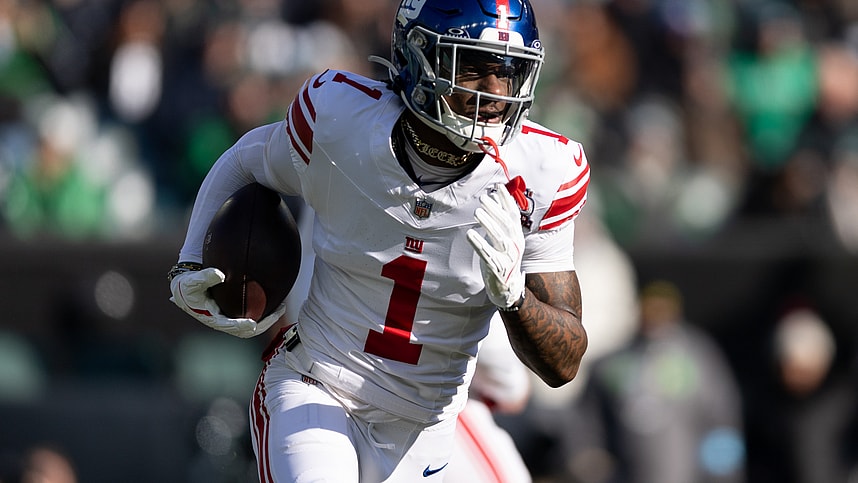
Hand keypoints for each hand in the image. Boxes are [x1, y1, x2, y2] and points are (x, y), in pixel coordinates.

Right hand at [169, 267, 284, 337]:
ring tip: (282, 307)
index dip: (241, 326)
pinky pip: (252, 314)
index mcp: (214, 319)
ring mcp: (231, 319)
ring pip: (253, 324)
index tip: (253, 324)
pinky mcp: (235, 314)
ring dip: (268, 318)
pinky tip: (275, 299)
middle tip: (279, 311)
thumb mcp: (193, 281)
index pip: (230, 326)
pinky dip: (264, 310)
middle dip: (264, 323)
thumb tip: (220, 274)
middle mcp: (225, 322)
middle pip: (248, 330)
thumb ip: (205, 277)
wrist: (186, 288)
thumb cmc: (189, 286)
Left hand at [466, 184, 525, 309]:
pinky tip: (469, 233)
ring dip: (488, 223)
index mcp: (517, 236)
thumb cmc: (503, 260)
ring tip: (477, 212)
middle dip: (495, 210)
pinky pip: (487, 253)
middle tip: (483, 198)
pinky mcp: (498, 268)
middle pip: (506, 224)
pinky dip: (479, 243)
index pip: (514, 214)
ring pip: (499, 237)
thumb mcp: (504, 239)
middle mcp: (515, 244)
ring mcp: (508, 257)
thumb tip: (493, 199)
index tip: (497, 187)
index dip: (506, 200)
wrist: (508, 288)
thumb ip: (499, 221)